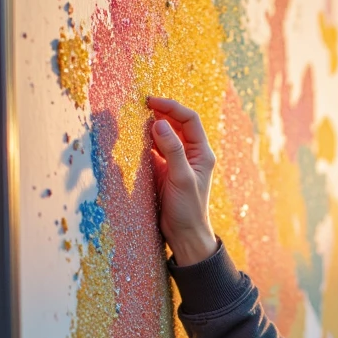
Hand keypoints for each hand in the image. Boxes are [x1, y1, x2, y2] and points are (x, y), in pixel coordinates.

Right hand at [147, 95, 217, 265]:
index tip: (151, 102)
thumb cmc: (189, 209)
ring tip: (136, 119)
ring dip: (152, 126)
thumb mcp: (181, 178)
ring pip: (165, 135)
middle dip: (161, 112)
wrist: (185, 235)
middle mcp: (192, 154)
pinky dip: (146, 142)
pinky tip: (136, 139)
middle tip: (141, 106)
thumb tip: (159, 123)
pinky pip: (156, 150)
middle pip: (177, 124)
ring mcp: (178, 161)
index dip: (172, 107)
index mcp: (202, 153)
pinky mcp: (165, 170)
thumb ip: (172, 150)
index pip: (189, 120)